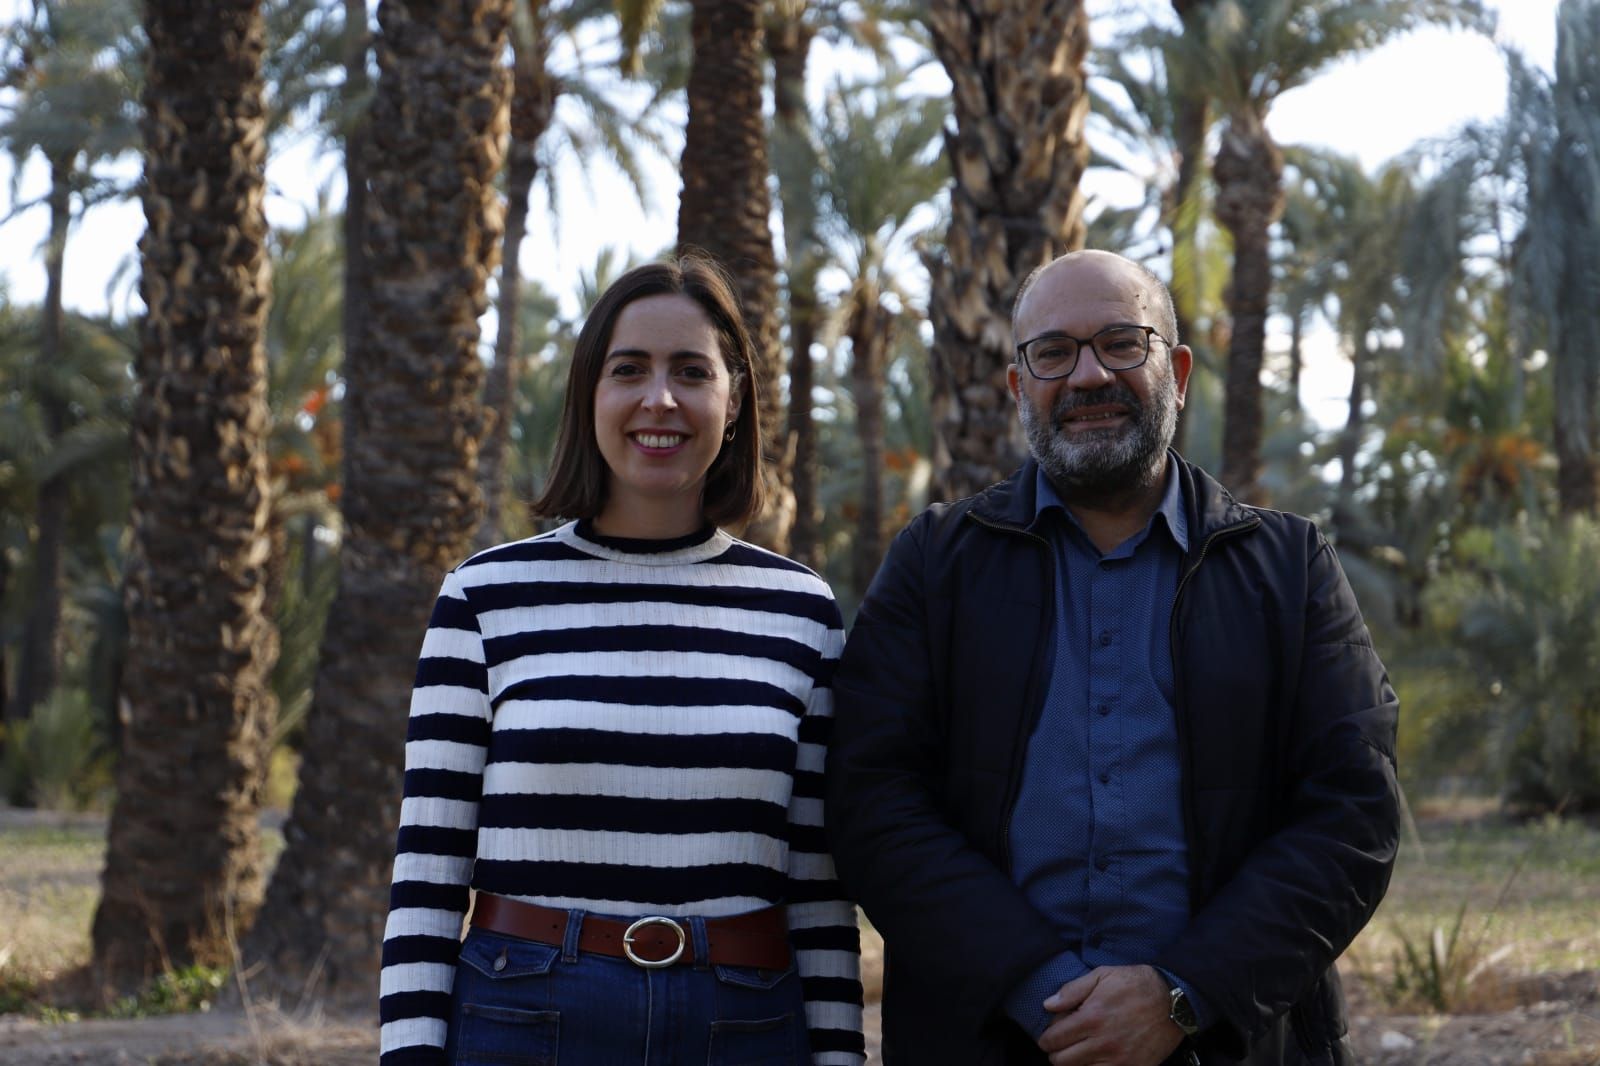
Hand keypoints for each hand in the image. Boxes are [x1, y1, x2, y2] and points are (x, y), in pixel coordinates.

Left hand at [1035, 964, 1183, 1065]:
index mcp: (1091, 1017)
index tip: (1049, 1036)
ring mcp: (1118, 1060)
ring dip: (1073, 1064)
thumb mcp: (1102, 975)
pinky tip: (1095, 1060)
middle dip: (1056, 1053)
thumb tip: (1048, 1005)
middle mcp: (1102, 1043)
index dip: (1046, 1038)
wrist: (1174, 1002)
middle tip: (1061, 1045)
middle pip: (1062, 1061)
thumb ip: (1072, 990)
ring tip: (1077, 1053)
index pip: (1053, 1039)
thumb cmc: (1136, 984)